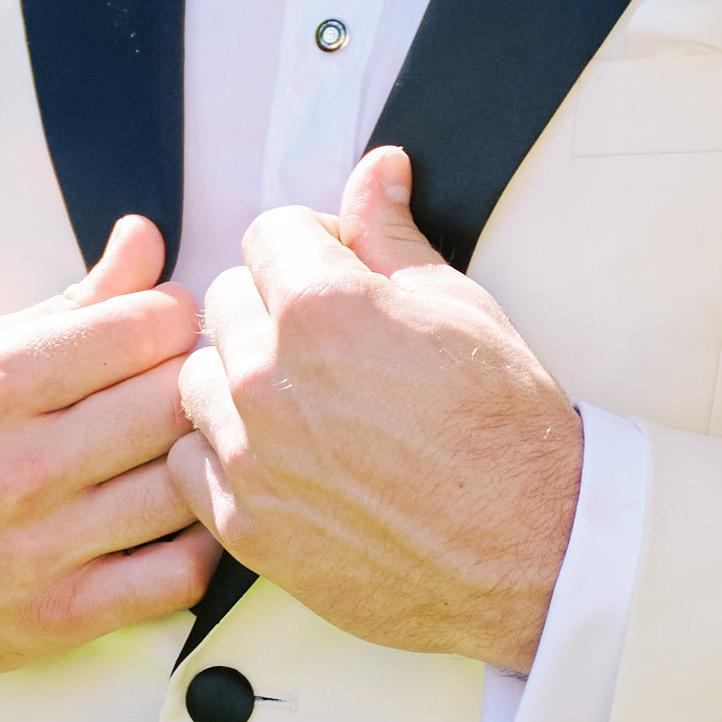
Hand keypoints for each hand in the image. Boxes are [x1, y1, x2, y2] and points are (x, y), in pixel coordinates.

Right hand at [0, 216, 218, 697]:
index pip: (141, 329)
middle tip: (186, 379)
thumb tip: (145, 238)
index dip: (171, 315)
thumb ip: (67, 305)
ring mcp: (39, 550)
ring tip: (185, 442)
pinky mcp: (59, 618)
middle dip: (193, 379)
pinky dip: (201, 540)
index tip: (165, 322)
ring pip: (185, 485)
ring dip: (200, 455)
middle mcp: (15, 469)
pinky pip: (178, 576)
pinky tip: (182, 515)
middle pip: (172, 402)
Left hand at [167, 148, 583, 671]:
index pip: (267, 235)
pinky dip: (226, 455)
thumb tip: (377, 169)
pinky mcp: (243, 524)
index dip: (312, 248)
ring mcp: (249, 455)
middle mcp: (268, 377)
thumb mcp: (459, 307)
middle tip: (336, 349)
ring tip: (309, 408)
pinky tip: (285, 461)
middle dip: (274, 311)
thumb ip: (391, 235)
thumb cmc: (505, 432)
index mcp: (321, 307)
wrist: (530, 552)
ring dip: (241, 383)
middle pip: (226, 302)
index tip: (340, 275)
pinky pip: (191, 461)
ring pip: (199, 379)